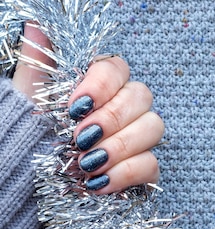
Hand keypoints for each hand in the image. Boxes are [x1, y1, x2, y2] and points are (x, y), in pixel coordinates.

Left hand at [12, 23, 162, 193]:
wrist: (27, 181)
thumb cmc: (28, 138)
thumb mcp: (28, 99)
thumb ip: (39, 63)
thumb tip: (37, 26)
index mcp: (99, 87)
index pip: (118, 68)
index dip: (101, 85)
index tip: (76, 106)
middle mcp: (123, 110)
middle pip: (142, 97)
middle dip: (111, 119)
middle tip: (81, 138)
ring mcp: (137, 140)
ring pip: (153, 128)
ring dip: (120, 146)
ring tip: (88, 163)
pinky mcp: (143, 171)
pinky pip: (152, 165)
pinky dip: (127, 173)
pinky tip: (100, 182)